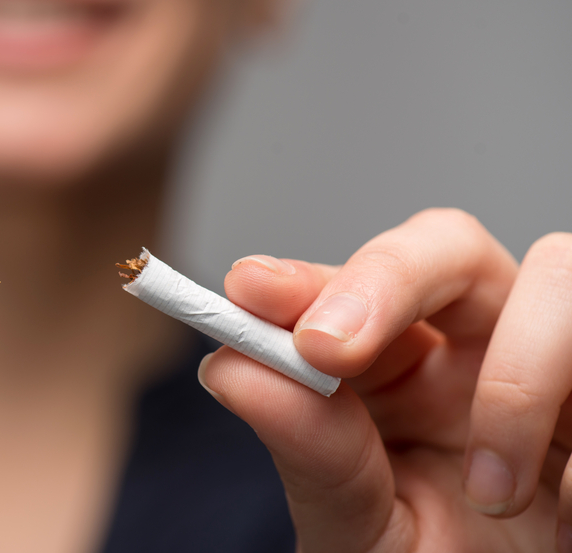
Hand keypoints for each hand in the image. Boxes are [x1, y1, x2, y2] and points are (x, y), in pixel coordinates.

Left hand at [200, 208, 566, 551]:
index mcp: (393, 367)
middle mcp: (471, 345)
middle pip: (444, 245)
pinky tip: (551, 513)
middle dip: (386, 279)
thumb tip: (230, 368)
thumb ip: (308, 451)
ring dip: (514, 382)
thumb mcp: (357, 528)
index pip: (351, 286)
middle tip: (329, 349)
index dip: (305, 278)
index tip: (250, 292)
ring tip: (491, 494)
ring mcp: (552, 362)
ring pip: (553, 274)